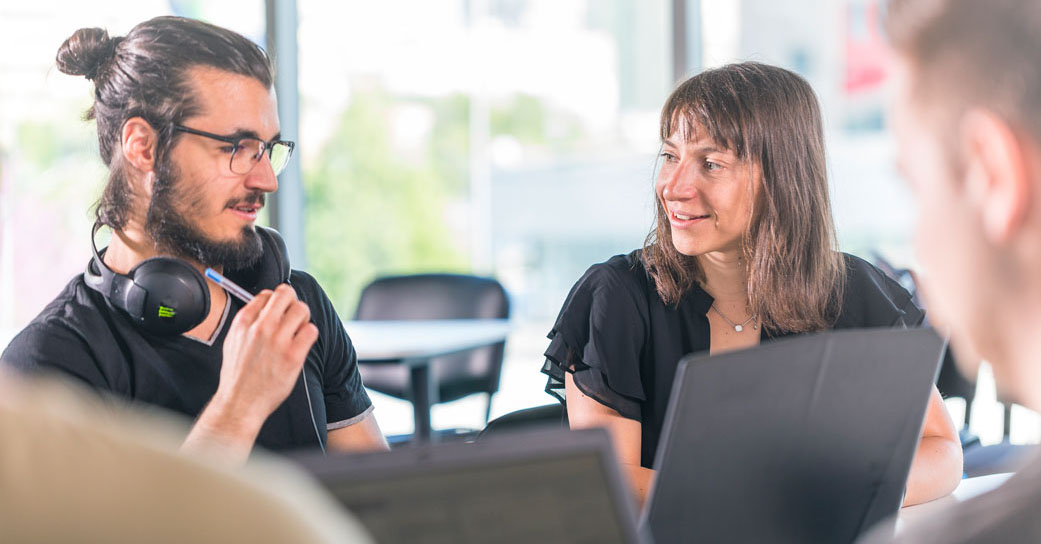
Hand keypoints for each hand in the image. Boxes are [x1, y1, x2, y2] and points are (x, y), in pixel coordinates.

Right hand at [213, 284, 318, 426]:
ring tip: (298, 331)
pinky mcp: (293, 355)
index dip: (275, 301)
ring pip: (302, 309)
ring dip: (303, 318)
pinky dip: (309, 334)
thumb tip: (262, 305)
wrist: (240, 402)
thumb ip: (247, 322)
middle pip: (286, 294)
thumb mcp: (233, 342)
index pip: (267, 294)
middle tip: (292, 316)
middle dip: (292, 302)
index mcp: (244, 323)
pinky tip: (302, 343)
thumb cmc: (238, 375)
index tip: (278, 311)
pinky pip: (311, 330)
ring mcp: (278, 341)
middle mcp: (261, 328)